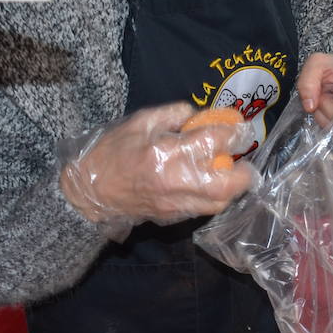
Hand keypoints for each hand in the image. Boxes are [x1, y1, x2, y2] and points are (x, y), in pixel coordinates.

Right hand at [59, 102, 253, 232]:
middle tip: (244, 160)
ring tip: (230, 172)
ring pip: (220, 203)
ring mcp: (176, 204)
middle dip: (244, 173)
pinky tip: (210, 184)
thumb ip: (173, 114)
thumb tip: (200, 114)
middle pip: (227, 185)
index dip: (234, 132)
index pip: (214, 142)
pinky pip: (204, 209)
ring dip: (232, 188)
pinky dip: (215, 197)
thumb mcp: (140, 121)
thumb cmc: (112, 152)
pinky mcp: (173, 217)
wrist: (88, 192)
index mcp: (167, 153)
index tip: (239, 127)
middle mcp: (176, 182)